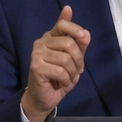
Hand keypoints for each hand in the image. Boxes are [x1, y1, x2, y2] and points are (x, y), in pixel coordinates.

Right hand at [21, 5, 90, 121]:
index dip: (75, 29)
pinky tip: (62, 83)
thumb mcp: (74, 60)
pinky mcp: (35, 66)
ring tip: (69, 77)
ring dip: (73, 72)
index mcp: (50, 37)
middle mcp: (41, 42)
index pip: (62, 25)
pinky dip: (66, 80)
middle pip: (68, 43)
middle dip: (78, 60)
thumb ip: (79, 45)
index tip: (83, 36)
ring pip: (66, 59)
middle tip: (77, 70)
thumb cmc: (59, 77)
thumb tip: (86, 32)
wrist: (44, 97)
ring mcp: (37, 54)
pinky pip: (60, 71)